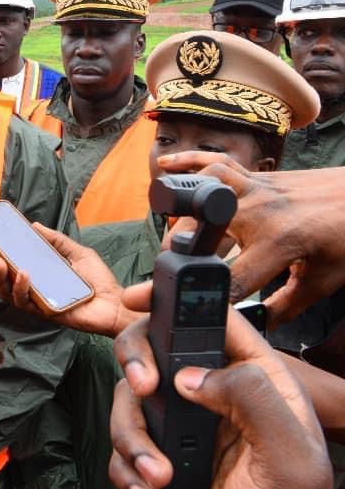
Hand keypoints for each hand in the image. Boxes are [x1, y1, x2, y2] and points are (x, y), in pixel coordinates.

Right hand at [0, 223, 137, 337]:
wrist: (115, 303)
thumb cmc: (99, 280)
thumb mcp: (78, 253)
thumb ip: (57, 240)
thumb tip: (35, 225)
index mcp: (41, 277)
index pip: (12, 271)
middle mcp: (36, 291)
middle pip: (5, 285)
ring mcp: (39, 303)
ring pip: (11, 295)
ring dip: (3, 279)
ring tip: (2, 263)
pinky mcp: (46, 313)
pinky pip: (26, 303)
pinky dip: (22, 288)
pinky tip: (25, 274)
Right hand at [109, 298, 331, 488]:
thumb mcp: (291, 455)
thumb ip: (253, 399)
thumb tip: (192, 375)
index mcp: (253, 380)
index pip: (212, 320)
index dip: (173, 298)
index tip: (139, 297)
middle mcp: (210, 395)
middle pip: (153, 347)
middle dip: (136, 362)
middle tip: (142, 388)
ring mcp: (177, 426)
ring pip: (127, 400)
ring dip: (132, 439)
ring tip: (160, 478)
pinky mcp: (152, 456)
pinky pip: (118, 448)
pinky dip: (126, 470)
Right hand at [158, 151, 344, 326]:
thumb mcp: (323, 279)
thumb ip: (286, 306)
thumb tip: (256, 327)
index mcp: (278, 242)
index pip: (229, 280)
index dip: (204, 300)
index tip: (180, 313)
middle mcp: (259, 212)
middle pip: (200, 234)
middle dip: (180, 259)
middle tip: (172, 279)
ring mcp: (254, 188)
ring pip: (201, 194)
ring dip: (181, 216)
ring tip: (174, 239)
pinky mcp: (255, 176)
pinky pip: (215, 162)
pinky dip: (188, 160)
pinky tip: (165, 165)